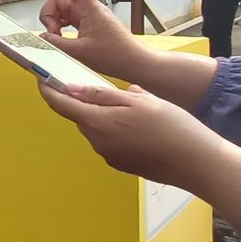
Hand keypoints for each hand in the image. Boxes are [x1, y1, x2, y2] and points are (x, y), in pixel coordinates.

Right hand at [38, 0, 151, 80]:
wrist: (135, 64)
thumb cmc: (117, 55)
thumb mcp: (80, 52)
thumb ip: (56, 43)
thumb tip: (41, 37)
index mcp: (88, 7)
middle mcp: (87, 8)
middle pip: (56, 1)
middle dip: (49, 17)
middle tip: (54, 35)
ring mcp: (87, 16)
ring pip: (59, 12)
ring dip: (54, 25)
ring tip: (62, 41)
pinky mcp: (88, 25)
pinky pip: (66, 20)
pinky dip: (60, 29)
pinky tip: (65, 40)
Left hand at [38, 80, 220, 189]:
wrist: (198, 163)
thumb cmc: (170, 126)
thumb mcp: (137, 100)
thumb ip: (100, 95)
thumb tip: (71, 89)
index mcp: (97, 123)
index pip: (59, 104)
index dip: (48, 89)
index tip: (42, 77)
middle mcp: (97, 142)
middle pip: (80, 116)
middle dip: (88, 101)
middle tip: (112, 90)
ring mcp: (109, 156)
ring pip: (98, 128)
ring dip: (107, 116)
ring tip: (138, 109)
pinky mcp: (122, 164)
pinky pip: (111, 141)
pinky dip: (118, 130)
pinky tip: (143, 128)